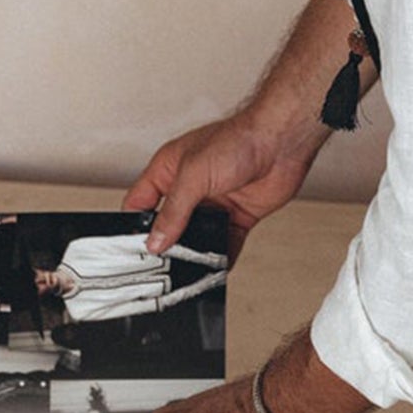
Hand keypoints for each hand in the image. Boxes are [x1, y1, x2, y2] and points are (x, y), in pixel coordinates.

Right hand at [123, 0, 370, 257]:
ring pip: (197, 237)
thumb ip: (173, 210)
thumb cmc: (238, 139)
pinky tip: (216, 270)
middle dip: (164, 245)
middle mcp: (190, 188)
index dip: (134, 225)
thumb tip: (156, 239)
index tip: (130, 249)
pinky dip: (221, 258)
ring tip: (186, 272)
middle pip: (168, 224)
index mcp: (170, 170)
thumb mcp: (194, 175)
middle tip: (158, 267)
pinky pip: (225, 243)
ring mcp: (214, 203)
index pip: (141, 202)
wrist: (282, 142)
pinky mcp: (237, 216)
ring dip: (193, 254)